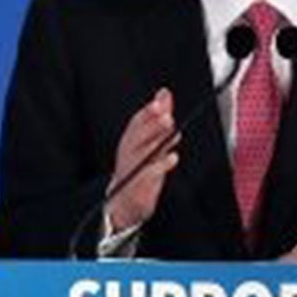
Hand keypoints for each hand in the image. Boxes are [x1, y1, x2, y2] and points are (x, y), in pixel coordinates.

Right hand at [107, 89, 177, 232]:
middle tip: (167, 115)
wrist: (124, 203)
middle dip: (152, 124)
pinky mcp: (138, 188)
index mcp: (130, 142)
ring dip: (156, 141)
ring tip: (172, 131)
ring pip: (142, 153)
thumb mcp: (150, 142)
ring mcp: (132, 171)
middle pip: (138, 137)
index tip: (161, 101)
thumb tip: (164, 93)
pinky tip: (173, 158)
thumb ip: (158, 118)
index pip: (136, 124)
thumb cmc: (139, 169)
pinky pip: (148, 176)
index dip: (148, 112)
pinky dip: (160, 167)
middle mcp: (128, 155)